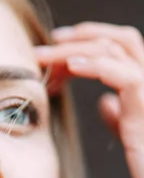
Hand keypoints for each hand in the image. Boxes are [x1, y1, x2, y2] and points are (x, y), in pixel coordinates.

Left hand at [34, 22, 143, 177]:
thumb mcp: (131, 140)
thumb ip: (121, 117)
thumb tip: (106, 102)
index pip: (123, 47)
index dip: (91, 40)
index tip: (57, 46)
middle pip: (120, 40)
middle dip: (81, 37)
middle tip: (46, 45)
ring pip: (119, 50)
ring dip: (76, 50)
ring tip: (46, 57)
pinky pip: (126, 77)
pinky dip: (96, 66)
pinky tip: (71, 68)